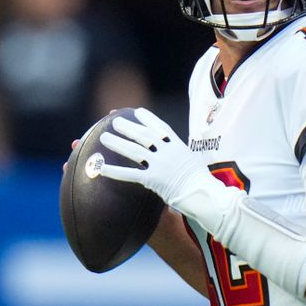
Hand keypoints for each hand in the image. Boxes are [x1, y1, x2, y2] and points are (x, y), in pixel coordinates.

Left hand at [97, 108, 216, 207]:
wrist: (204, 194)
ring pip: (134, 151)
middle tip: (115, 121)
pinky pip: (130, 174)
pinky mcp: (153, 180)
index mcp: (178, 146)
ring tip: (103, 137)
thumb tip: (175, 159)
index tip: (138, 111)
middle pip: (144, 135)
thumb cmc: (202, 182)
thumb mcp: (193, 163)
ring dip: (118, 143)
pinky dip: (115, 171)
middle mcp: (168, 152)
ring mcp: (160, 165)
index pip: (161, 128)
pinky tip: (101, 169)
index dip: (148, 119)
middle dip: (129, 127)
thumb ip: (181, 158)